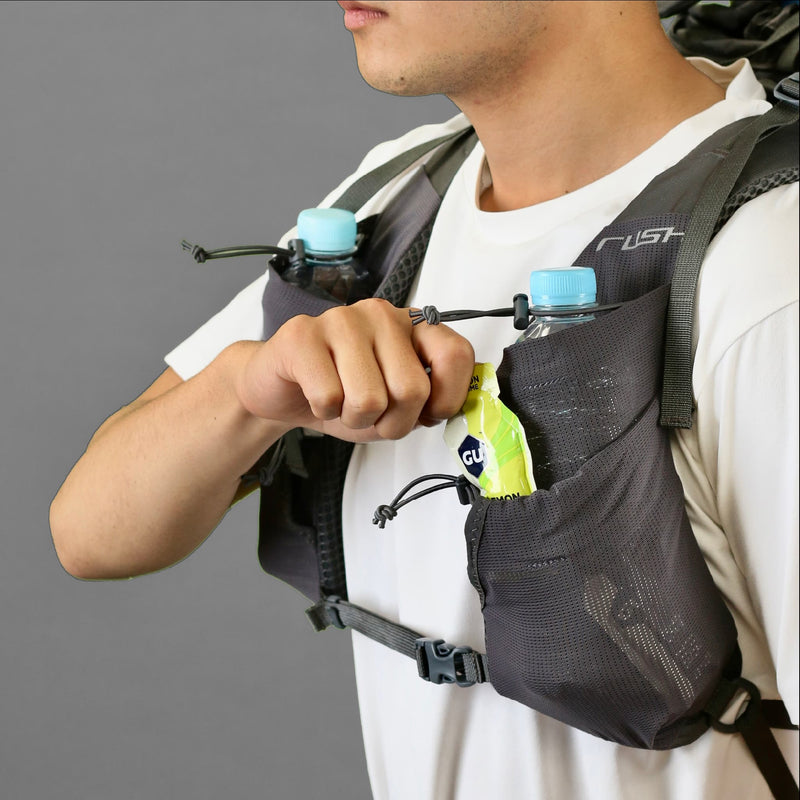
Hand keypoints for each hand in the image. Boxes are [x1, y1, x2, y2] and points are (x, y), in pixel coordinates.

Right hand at [235, 298, 474, 440]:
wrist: (280, 388)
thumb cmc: (344, 395)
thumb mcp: (397, 405)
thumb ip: (429, 404)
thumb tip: (450, 411)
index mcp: (412, 326)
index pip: (456, 354)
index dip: (447, 398)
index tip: (427, 414)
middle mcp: (382, 314)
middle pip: (412, 389)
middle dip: (392, 422)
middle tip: (371, 416)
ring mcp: (342, 319)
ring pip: (369, 398)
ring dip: (354, 419)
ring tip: (341, 403)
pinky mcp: (303, 334)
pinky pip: (328, 396)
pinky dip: (323, 412)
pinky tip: (316, 396)